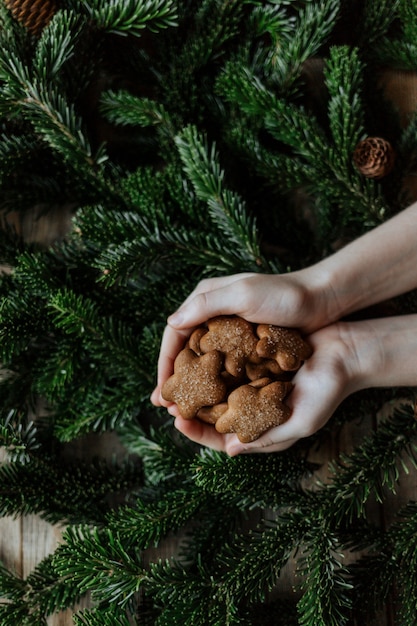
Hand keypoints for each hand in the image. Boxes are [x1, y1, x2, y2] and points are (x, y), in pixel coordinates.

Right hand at [150, 270, 331, 407]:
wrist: (321, 300)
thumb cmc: (284, 295)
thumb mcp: (243, 294)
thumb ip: (207, 305)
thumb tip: (172, 322)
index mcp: (206, 298)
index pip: (175, 332)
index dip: (165, 362)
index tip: (161, 390)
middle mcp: (213, 314)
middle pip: (184, 349)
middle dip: (173, 378)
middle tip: (164, 406)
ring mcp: (229, 330)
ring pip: (201, 360)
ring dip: (191, 385)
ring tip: (183, 410)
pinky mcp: (245, 344)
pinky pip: (221, 365)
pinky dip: (213, 383)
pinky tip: (211, 402)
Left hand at [172, 321, 358, 454]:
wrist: (345, 352)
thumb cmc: (327, 391)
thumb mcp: (300, 422)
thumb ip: (268, 438)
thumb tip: (229, 450)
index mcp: (262, 429)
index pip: (222, 438)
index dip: (198, 432)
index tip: (178, 420)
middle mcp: (254, 409)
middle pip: (213, 415)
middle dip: (189, 408)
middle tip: (164, 400)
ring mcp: (253, 385)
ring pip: (217, 390)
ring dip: (195, 386)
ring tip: (174, 378)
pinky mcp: (255, 362)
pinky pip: (227, 366)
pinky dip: (211, 363)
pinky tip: (195, 354)